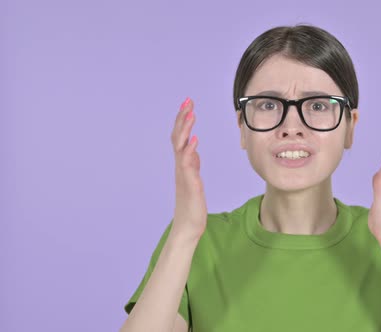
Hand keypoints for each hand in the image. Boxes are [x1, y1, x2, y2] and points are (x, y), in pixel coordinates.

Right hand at [170, 97, 207, 240]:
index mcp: (182, 165)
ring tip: (191, 114)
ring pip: (181, 147)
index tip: (188, 103)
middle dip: (182, 118)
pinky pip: (188, 165)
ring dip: (185, 130)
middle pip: (178, 137)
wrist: (188, 227)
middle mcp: (180, 167)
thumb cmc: (191, 205)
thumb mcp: (194, 180)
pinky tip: (194, 140)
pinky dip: (189, 151)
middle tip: (187, 100)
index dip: (183, 120)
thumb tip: (193, 151)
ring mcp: (183, 175)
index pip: (180, 137)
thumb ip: (192, 165)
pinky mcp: (189, 184)